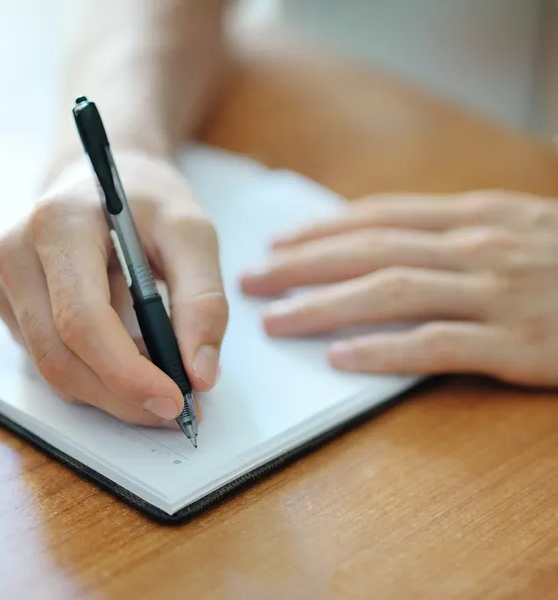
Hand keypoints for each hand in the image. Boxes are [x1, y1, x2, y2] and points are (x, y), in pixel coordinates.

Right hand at [0, 152, 227, 425]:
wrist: (108, 182)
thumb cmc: (151, 203)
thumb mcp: (193, 235)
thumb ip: (203, 302)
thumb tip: (200, 375)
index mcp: (58, 226)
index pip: (82, 320)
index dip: (128, 373)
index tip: (176, 401)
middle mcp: (17, 254)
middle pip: (61, 356)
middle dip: (123, 395)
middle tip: (178, 408)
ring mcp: (6, 283)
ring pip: (53, 369)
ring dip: (112, 393)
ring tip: (163, 384)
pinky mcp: (12, 305)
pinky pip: (51, 361)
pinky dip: (96, 378)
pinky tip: (132, 365)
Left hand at [240, 191, 557, 386]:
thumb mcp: (513, 228)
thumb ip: (450, 233)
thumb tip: (386, 243)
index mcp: (473, 219)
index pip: (378, 218)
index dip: (322, 230)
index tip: (280, 242)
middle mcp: (475, 248)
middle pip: (369, 251)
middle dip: (303, 265)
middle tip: (255, 278)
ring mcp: (495, 292)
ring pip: (390, 293)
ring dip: (325, 306)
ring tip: (276, 319)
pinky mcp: (516, 342)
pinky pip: (435, 344)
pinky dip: (384, 350)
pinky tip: (340, 357)